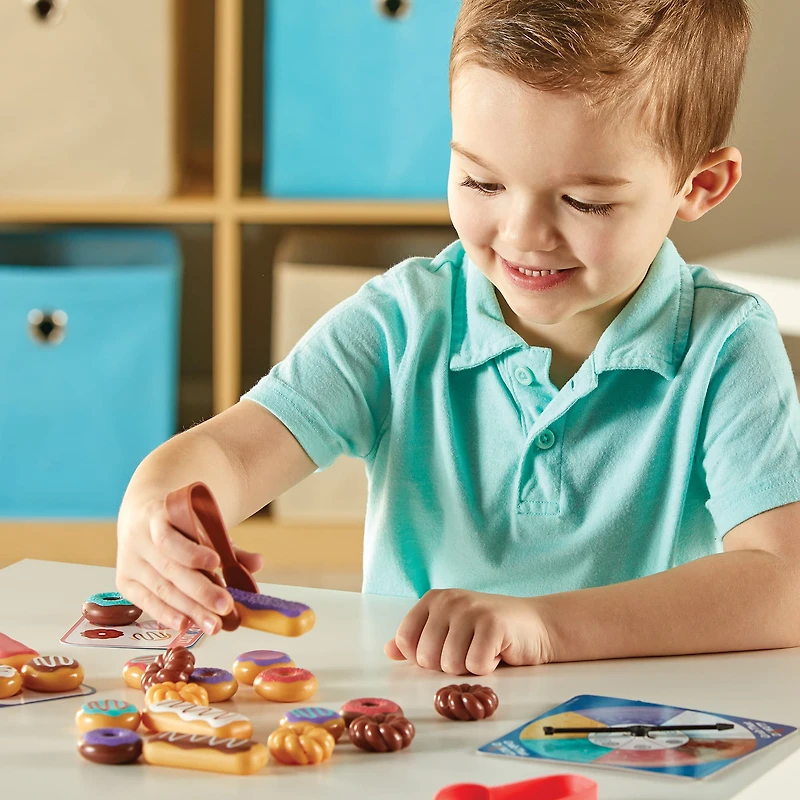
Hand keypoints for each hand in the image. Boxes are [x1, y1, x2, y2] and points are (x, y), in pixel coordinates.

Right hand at [116, 491, 263, 635]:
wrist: (143, 515)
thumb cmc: (180, 522)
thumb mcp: (202, 524)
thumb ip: (228, 546)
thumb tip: (257, 563)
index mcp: (156, 515)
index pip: (171, 538)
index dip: (192, 552)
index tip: (217, 562)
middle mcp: (138, 538)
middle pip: (170, 569)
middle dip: (200, 591)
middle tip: (226, 607)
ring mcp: (130, 561)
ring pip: (161, 590)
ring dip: (189, 610)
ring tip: (214, 624)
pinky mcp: (125, 581)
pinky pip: (146, 602)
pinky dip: (166, 615)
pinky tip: (186, 624)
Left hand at [384, 589, 553, 674]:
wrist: (536, 625)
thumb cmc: (489, 631)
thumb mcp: (449, 630)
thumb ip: (418, 639)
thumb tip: (388, 650)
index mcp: (433, 599)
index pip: (405, 640)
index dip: (422, 657)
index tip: (445, 649)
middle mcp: (449, 600)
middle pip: (426, 657)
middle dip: (448, 665)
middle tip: (469, 649)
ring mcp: (470, 610)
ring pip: (450, 664)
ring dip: (469, 667)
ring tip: (483, 649)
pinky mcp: (493, 624)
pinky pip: (476, 665)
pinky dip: (488, 668)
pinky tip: (498, 651)